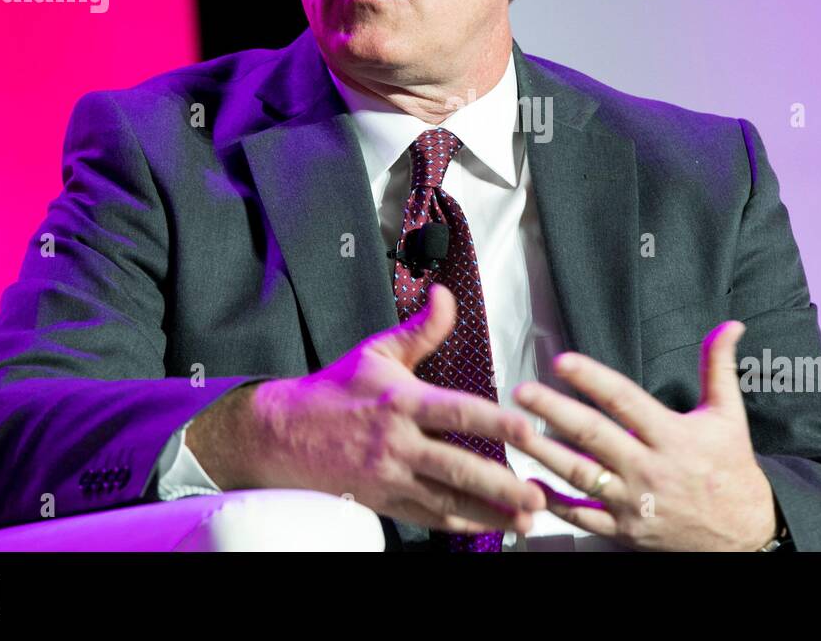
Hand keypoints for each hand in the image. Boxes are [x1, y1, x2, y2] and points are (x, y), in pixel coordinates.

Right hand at [243, 283, 545, 536]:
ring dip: (490, 512)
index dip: (495, 423)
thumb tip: (446, 296)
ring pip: (448, 500)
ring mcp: (390, 478)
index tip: (529, 430)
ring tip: (527, 517)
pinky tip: (491, 524)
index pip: (457, 413)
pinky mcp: (384, 502)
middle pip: (457, 467)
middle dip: (501, 484)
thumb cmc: (334, 391)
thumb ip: (421, 329)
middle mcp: (397, 444)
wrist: (282, 435)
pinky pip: (429, 517)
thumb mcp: (377, 352)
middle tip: (538, 493)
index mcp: (401, 402)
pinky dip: (461, 523)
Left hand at [511, 319, 776, 550]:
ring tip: (513, 430)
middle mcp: (649, 468)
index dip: (592, 378)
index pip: (625, 400)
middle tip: (522, 391)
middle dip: (554, 411)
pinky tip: (529, 482)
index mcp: (671, 436)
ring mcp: (633, 501)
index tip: (563, 361)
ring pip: (580, 475)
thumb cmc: (730, 469)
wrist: (744, 533)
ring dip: (542, 452)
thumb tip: (730, 326)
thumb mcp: (729, 415)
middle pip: (593, 435)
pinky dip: (553, 501)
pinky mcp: (625, 529)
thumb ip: (719, 368)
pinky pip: (582, 515)